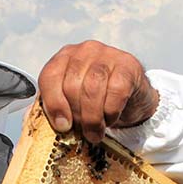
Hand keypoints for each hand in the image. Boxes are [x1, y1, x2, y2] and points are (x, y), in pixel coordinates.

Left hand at [38, 40, 158, 143]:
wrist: (133, 98)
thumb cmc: (99, 100)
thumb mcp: (74, 101)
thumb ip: (59, 107)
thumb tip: (53, 127)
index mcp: (64, 57)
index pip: (49, 76)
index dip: (53, 104)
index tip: (62, 126)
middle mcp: (84, 51)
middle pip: (71, 85)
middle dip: (76, 115)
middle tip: (83, 131)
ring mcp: (107, 55)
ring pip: (92, 88)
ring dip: (92, 117)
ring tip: (95, 132)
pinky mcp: (128, 65)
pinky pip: (115, 92)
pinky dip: (111, 111)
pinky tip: (111, 118)